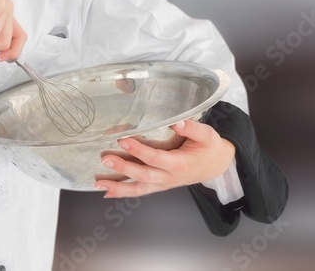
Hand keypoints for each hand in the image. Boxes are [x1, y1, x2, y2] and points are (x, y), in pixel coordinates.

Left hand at [96, 119, 235, 198]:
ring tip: (99, 182)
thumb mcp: (207, 134)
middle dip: (122, 168)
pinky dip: (123, 193)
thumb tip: (177, 121)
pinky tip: (107, 192)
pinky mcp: (160, 185)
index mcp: (180, 164)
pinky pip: (140, 191)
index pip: (155, 158)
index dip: (139, 150)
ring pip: (138, 188)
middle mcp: (169, 177)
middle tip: (105, 158)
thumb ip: (192, 128)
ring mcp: (163, 183)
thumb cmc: (209, 148)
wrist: (215, 165)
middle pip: (143, 175)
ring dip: (118, 186)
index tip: (123, 139)